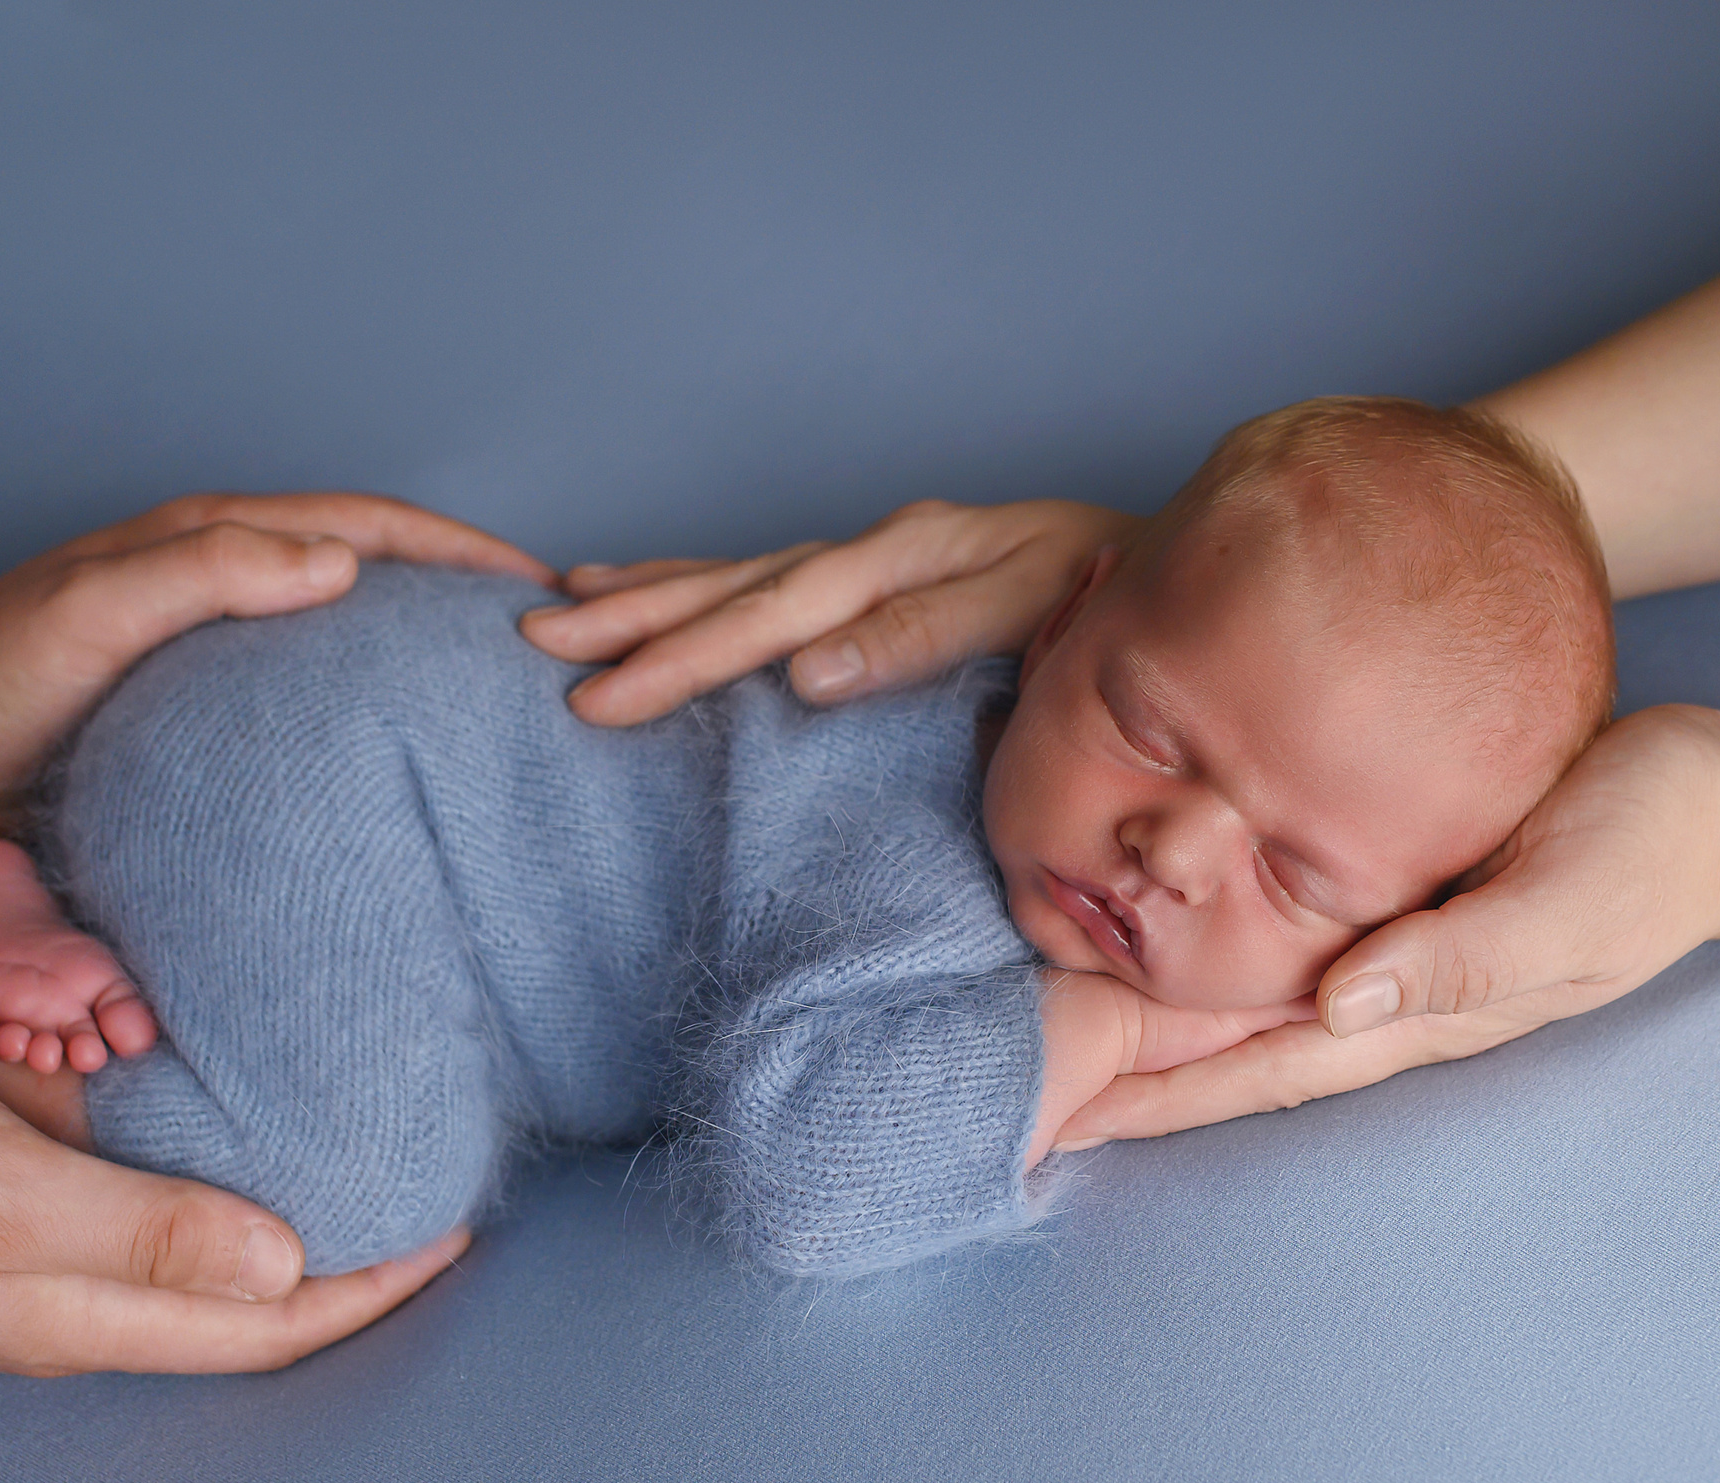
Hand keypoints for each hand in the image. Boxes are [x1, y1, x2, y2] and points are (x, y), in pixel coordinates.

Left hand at [0, 493, 548, 837]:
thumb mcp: (98, 606)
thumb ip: (209, 572)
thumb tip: (342, 566)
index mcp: (226, 542)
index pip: (377, 530)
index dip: (465, 553)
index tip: (547, 588)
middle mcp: (239, 587)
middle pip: (385, 577)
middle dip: (473, 599)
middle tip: (556, 649)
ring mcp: (230, 652)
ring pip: (359, 643)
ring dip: (432, 661)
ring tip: (506, 710)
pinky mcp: (214, 716)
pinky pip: (321, 707)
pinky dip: (380, 719)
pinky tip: (411, 767)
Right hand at [0, 1045, 467, 1376]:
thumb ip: (143, 1230)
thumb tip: (288, 1264)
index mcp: (85, 1314)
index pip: (272, 1322)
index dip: (376, 1283)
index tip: (459, 1227)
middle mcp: (72, 1305)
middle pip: (243, 1292)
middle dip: (341, 1247)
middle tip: (419, 1173)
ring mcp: (31, 1264)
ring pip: (185, 1235)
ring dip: (261, 1188)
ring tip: (343, 1135)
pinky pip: (117, 1187)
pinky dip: (170, 1145)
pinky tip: (196, 1099)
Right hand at [521, 498, 1138, 724]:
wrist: (1176, 563)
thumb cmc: (1116, 600)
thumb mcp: (1035, 612)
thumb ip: (926, 635)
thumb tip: (807, 671)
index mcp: (912, 559)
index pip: (779, 618)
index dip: (690, 659)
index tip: (611, 698)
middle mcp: (881, 548)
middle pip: (740, 589)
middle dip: (638, 623)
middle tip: (542, 653)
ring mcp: (876, 556)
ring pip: (739, 576)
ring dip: (648, 595)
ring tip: (558, 609)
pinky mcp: (879, 572)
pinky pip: (766, 577)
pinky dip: (696, 582)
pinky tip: (643, 589)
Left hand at [1053, 705, 1719, 1143]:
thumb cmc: (1655, 848)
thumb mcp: (1570, 902)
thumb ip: (1463, 956)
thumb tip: (1340, 1003)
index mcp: (1415, 1008)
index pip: (1258, 1067)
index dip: (1158, 1097)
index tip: (1060, 1116)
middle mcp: (1384, 989)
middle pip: (1226, 1045)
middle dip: (1123, 1073)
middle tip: (1012, 1082)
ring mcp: (1386, 943)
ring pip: (1239, 993)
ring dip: (1147, 1013)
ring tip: (1046, 1019)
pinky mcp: (1391, 885)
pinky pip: (1275, 930)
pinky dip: (1203, 942)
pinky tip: (1153, 934)